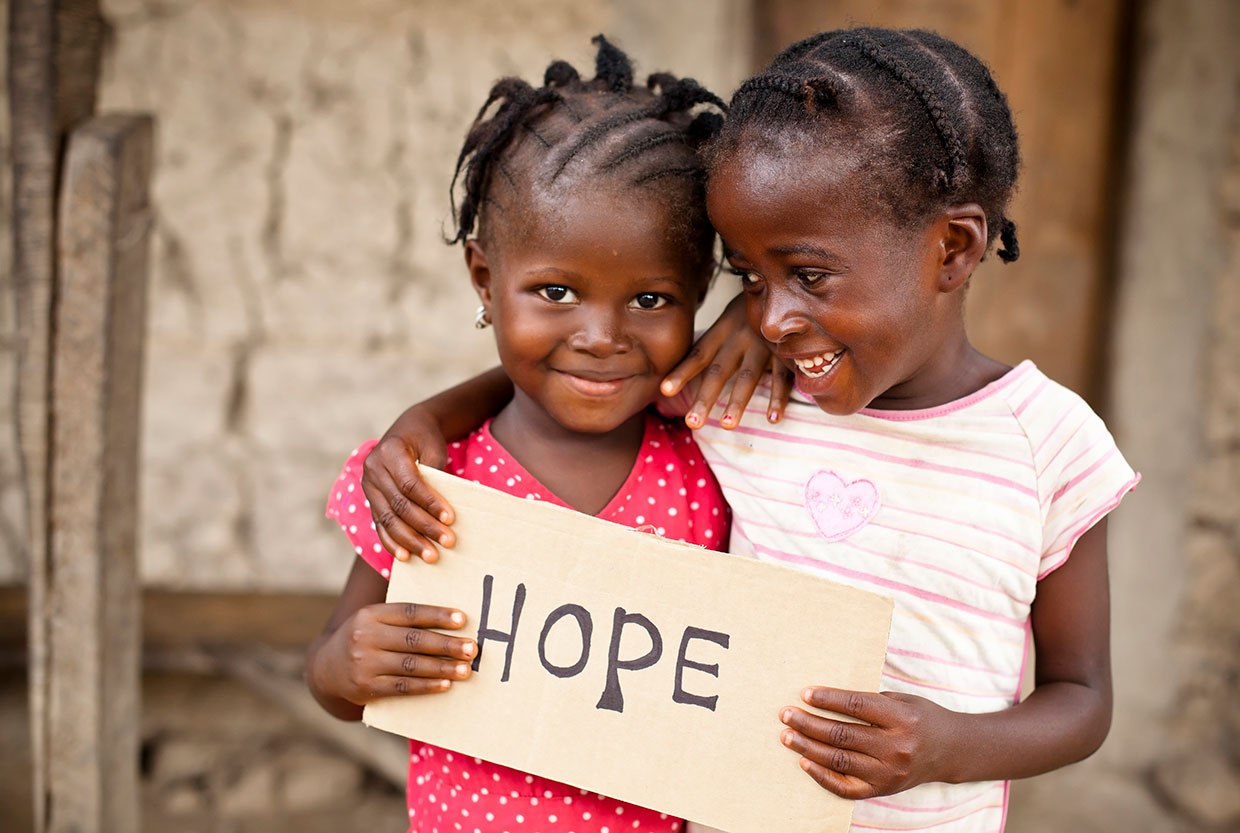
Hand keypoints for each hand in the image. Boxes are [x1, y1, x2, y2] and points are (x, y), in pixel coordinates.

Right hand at [309, 602, 476, 704]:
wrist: (325, 670)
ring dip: (442, 668)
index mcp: (370, 614)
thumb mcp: (374, 620)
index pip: (409, 612)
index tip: (462, 619)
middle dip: (446, 645)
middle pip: (413, 640)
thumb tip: (452, 620)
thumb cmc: (364, 639)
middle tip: (472, 648)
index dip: (437, 615)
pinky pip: (401, 686)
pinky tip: (445, 684)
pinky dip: (426, 686)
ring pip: (410, 665)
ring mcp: (364, 664)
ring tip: (466, 669)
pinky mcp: (366, 687)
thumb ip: (402, 619)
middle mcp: (365, 637)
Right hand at [362, 409, 455, 562]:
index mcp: (389, 452)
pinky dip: (392, 542)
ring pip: (387, 519)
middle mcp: (373, 469)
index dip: (430, 503)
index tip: (450, 519)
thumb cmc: (426, 439)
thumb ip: (436, 474)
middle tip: (447, 542)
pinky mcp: (370, 499)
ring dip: (410, 541)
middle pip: (398, 505)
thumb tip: (444, 513)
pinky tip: (406, 557)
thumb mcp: (435, 447)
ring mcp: (368, 485)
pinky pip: (379, 524)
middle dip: (424, 527)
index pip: (410, 484)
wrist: (407, 429)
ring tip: (431, 556)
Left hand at [660, 293, 792, 428]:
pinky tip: (773, 419)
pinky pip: (783, 378)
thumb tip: (677, 372)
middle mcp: (738, 338)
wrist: (781, 287)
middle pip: (719, 371)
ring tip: (727, 426)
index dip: (682, 373)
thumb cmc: (746, 313)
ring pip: (748, 377)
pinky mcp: (786, 351)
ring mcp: (763, 344)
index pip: (697, 355)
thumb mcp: (725, 322)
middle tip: (692, 423)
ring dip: (737, 402)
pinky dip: (778, 398)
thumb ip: (709, 346)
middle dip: (705, 398)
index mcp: (721, 332)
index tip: (664, 391)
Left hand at [779, 686, 960, 798]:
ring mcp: (889, 772)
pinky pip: (846, 787)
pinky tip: (804, 762)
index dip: (828, 699)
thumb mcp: (902, 700)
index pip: (857, 706)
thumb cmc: (921, 718)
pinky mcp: (883, 789)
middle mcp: (896, 747)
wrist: (951, 751)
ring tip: (786, 736)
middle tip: (785, 714)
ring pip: (839, 760)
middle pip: (842, 735)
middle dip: (809, 723)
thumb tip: (825, 697)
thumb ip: (870, 701)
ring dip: (808, 747)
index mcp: (902, 719)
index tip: (805, 693)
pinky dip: (822, 776)